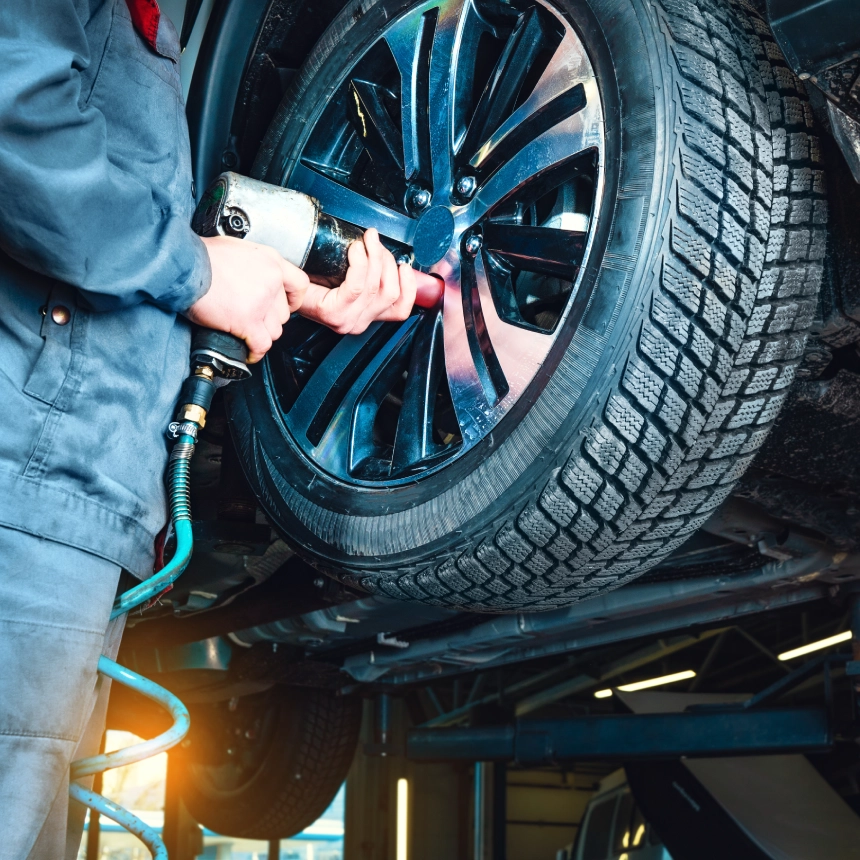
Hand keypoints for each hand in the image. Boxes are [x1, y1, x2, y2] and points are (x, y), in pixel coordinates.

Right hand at [187, 235, 308, 362]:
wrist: (183, 264)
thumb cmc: (201, 256)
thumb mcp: (238, 250)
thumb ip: (253, 267)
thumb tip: (252, 282)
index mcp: (271, 261)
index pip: (300, 285)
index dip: (294, 300)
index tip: (286, 306)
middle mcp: (271, 280)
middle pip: (283, 313)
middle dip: (269, 321)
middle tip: (253, 321)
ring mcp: (261, 301)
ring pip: (274, 331)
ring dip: (260, 335)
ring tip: (245, 333)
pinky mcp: (248, 320)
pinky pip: (261, 344)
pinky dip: (255, 352)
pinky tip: (248, 352)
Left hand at [299, 229, 416, 333]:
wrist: (283, 288)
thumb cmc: (310, 282)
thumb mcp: (347, 282)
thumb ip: (369, 278)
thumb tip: (387, 258)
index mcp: (366, 317)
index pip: (400, 309)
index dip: (409, 286)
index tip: (405, 266)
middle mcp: (359, 322)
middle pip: (390, 292)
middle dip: (387, 260)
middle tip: (375, 241)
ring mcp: (347, 320)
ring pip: (376, 286)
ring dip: (375, 256)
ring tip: (366, 240)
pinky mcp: (334, 314)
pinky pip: (358, 285)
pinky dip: (359, 262)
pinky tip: (355, 249)